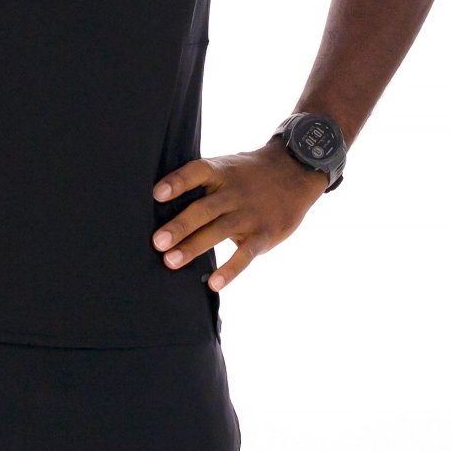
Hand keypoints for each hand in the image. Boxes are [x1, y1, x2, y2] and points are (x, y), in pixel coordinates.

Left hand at [150, 141, 329, 290]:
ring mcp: (249, 214)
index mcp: (220, 172)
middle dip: (180, 226)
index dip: (176, 182)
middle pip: (204, 208)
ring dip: (193, 247)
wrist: (295, 172)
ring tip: (171, 262)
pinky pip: (245, 254)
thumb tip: (160, 205)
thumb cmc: (247, 174)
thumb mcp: (226, 167)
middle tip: (157, 242)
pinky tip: (213, 283)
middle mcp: (233, 192)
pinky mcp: (264, 234)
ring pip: (219, 231)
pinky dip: (230, 270)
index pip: (196, 173)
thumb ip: (200, 184)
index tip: (156, 194)